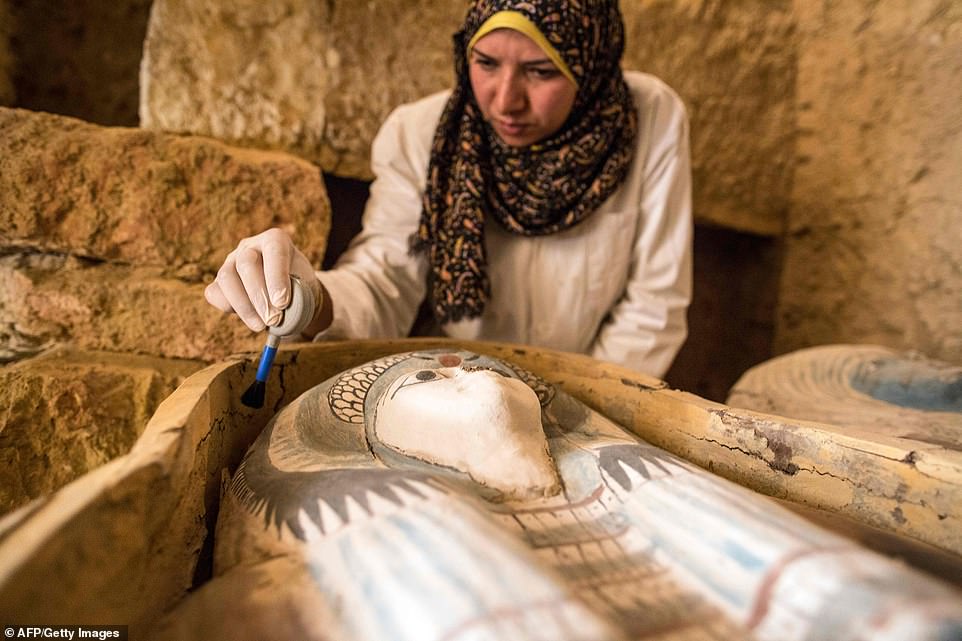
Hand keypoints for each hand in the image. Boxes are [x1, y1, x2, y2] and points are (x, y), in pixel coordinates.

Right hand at [205, 228, 321, 332]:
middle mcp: (250, 246)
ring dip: (244, 306)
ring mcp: (231, 261)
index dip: (277, 277)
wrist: (291, 295)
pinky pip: (214, 292)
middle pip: (246, 263)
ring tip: (261, 326)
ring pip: (226, 277)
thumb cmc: (300, 288)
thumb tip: (278, 308)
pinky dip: (228, 307)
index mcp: (275, 239)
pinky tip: (248, 318)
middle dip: (259, 295)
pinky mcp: (219, 281)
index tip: (283, 303)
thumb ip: (296, 293)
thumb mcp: (306, 287)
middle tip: (273, 319)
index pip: (273, 250)